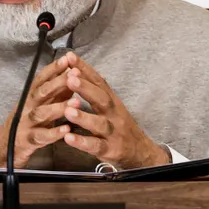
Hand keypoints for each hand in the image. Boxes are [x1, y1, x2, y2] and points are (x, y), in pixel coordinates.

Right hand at [0, 55, 74, 169]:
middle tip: (74, 75)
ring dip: (59, 107)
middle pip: (41, 92)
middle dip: (58, 82)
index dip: (53, 68)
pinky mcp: (27, 140)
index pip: (41, 79)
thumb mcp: (42, 105)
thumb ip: (57, 92)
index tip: (67, 58)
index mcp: (31, 96)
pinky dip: (54, 133)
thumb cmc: (29, 122)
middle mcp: (27, 107)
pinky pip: (41, 136)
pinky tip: (66, 129)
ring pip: (41, 113)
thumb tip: (73, 74)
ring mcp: (26, 123)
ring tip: (76, 102)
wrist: (4, 149)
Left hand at [59, 54, 169, 168]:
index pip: (99, 82)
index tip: (70, 58)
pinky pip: (96, 146)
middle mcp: (114, 114)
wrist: (140, 151)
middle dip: (86, 88)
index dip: (86, 69)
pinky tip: (68, 137)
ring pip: (99, 123)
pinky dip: (82, 142)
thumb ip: (97, 92)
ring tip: (68, 109)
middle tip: (70, 78)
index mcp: (113, 101)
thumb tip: (79, 70)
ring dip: (83, 116)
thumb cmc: (120, 126)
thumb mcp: (112, 106)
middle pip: (101, 98)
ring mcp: (113, 132)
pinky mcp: (110, 150)